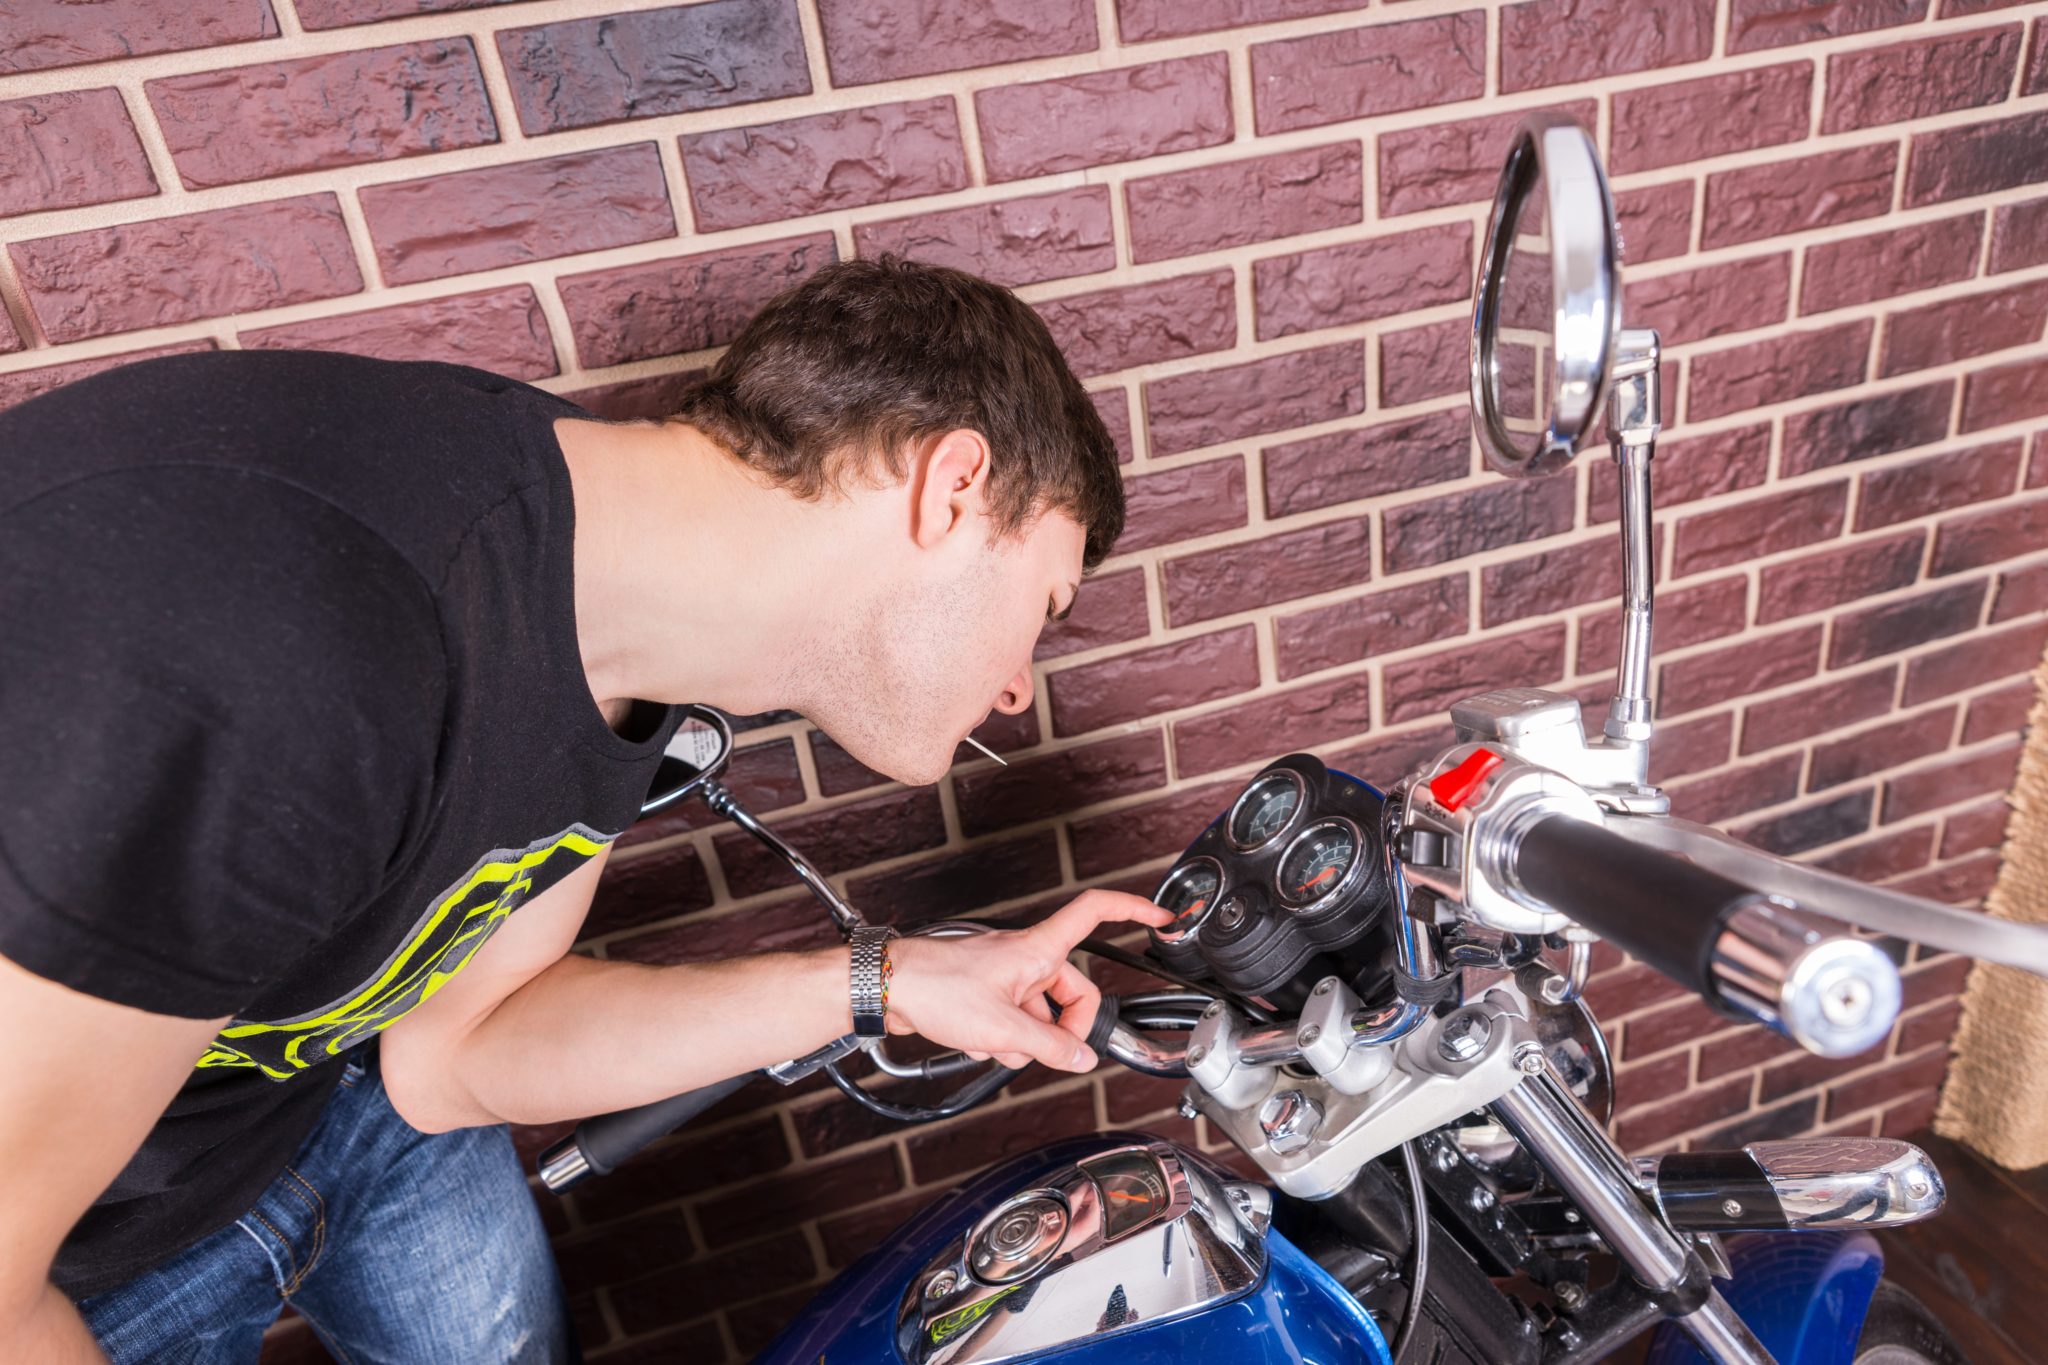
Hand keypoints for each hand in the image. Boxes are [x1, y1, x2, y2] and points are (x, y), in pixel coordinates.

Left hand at [883, 890, 1172, 1073]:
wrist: (886, 986)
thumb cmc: (936, 988)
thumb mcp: (1004, 1028)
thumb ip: (1050, 1047)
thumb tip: (1081, 1058)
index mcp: (1037, 950)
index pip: (1095, 912)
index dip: (1132, 910)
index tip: (1161, 916)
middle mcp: (1024, 957)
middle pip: (1071, 991)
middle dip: (1061, 1028)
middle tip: (1045, 1050)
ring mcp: (1003, 975)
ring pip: (1038, 1013)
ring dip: (1023, 1039)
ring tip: (993, 1044)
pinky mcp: (983, 992)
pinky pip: (1011, 1020)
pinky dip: (999, 1037)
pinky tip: (976, 1042)